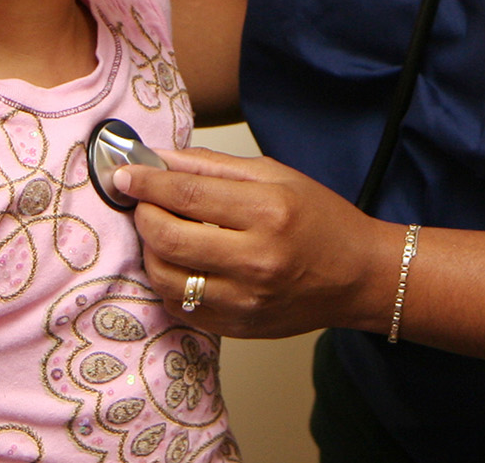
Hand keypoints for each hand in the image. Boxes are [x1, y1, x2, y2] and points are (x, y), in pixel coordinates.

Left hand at [115, 147, 398, 338]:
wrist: (360, 276)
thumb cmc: (321, 220)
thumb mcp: (274, 175)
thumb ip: (211, 166)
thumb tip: (158, 158)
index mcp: (267, 213)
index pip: (185, 195)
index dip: (146, 183)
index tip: (125, 175)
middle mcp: (256, 261)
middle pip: (168, 239)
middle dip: (143, 216)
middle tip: (143, 203)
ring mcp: (247, 300)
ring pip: (166, 277)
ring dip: (150, 251)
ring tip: (162, 232)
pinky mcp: (239, 326)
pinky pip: (180, 307)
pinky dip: (167, 282)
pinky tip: (179, 263)